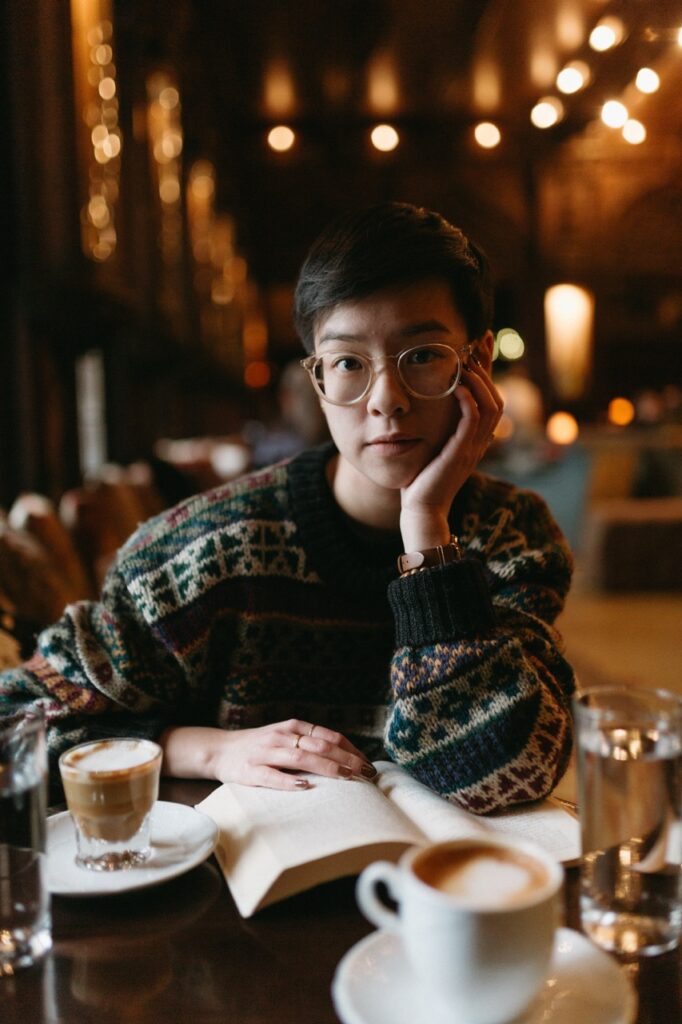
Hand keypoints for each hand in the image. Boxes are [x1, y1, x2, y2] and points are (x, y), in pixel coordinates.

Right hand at [161, 721, 376, 790]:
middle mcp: (281, 737)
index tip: (367, 763)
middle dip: (346, 759)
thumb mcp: (286, 737)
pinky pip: (272, 776)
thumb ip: (310, 742)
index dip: (350, 748)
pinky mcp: (251, 771)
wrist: (220, 750)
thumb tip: (345, 756)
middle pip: (319, 746)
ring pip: (300, 758)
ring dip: (326, 767)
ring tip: (346, 776)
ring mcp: (266, 753)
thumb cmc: (260, 746)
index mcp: (292, 727)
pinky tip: (306, 786)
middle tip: (366, 772)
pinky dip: (290, 781)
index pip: (328, 736)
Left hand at [399, 346, 502, 549]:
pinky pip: (473, 421)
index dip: (488, 368)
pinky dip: (468, 400)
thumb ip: (439, 425)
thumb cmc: (422, 478)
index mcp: (476, 437)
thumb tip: (430, 400)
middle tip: (475, 342)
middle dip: (488, 366)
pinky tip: (458, 385)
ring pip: (492, 405)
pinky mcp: (462, 453)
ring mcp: (474, 447)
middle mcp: (480, 441)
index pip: (489, 396)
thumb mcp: (433, 445)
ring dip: (480, 380)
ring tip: (465, 361)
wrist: (421, 508)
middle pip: (497, 395)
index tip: (480, 341)